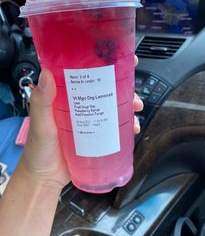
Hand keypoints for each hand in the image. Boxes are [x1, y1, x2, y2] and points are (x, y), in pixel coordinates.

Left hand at [19, 59, 142, 190]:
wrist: (45, 178)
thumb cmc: (38, 149)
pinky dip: (126, 124)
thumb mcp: (40, 123)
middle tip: (133, 91)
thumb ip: (41, 101)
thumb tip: (47, 74)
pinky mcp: (96, 133)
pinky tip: (132, 128)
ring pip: (113, 105)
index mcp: (66, 94)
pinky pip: (114, 125)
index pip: (86, 72)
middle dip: (124, 86)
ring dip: (128, 104)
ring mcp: (89, 118)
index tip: (120, 57)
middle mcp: (80, 102)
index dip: (103, 62)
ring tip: (136, 109)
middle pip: (105, 87)